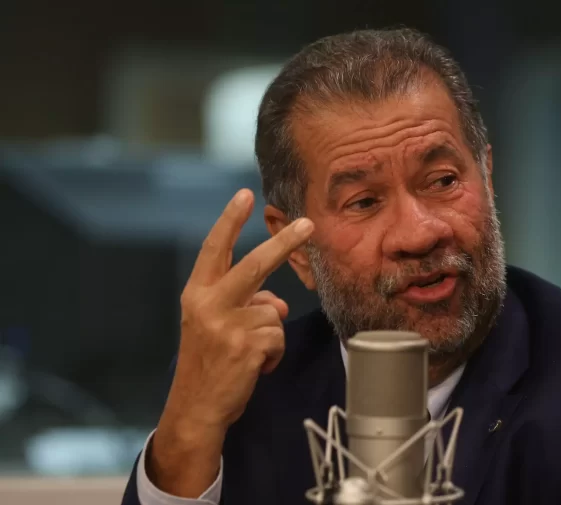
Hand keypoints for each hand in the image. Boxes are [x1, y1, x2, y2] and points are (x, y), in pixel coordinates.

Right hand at [148, 189, 312, 496]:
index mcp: (196, 294)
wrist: (196, 407)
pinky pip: (278, 337)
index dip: (229, 220)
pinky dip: (274, 354)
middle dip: (284, 243)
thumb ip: (246, 304)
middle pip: (256, 265)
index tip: (243, 194)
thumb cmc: (208, 363)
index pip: (214, 249)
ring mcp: (227, 325)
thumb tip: (278, 303)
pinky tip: (254, 368)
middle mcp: (208, 304)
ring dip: (270, 335)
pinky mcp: (245, 346)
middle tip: (308, 224)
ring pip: (273, 312)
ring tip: (248, 355)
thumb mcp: (216, 325)